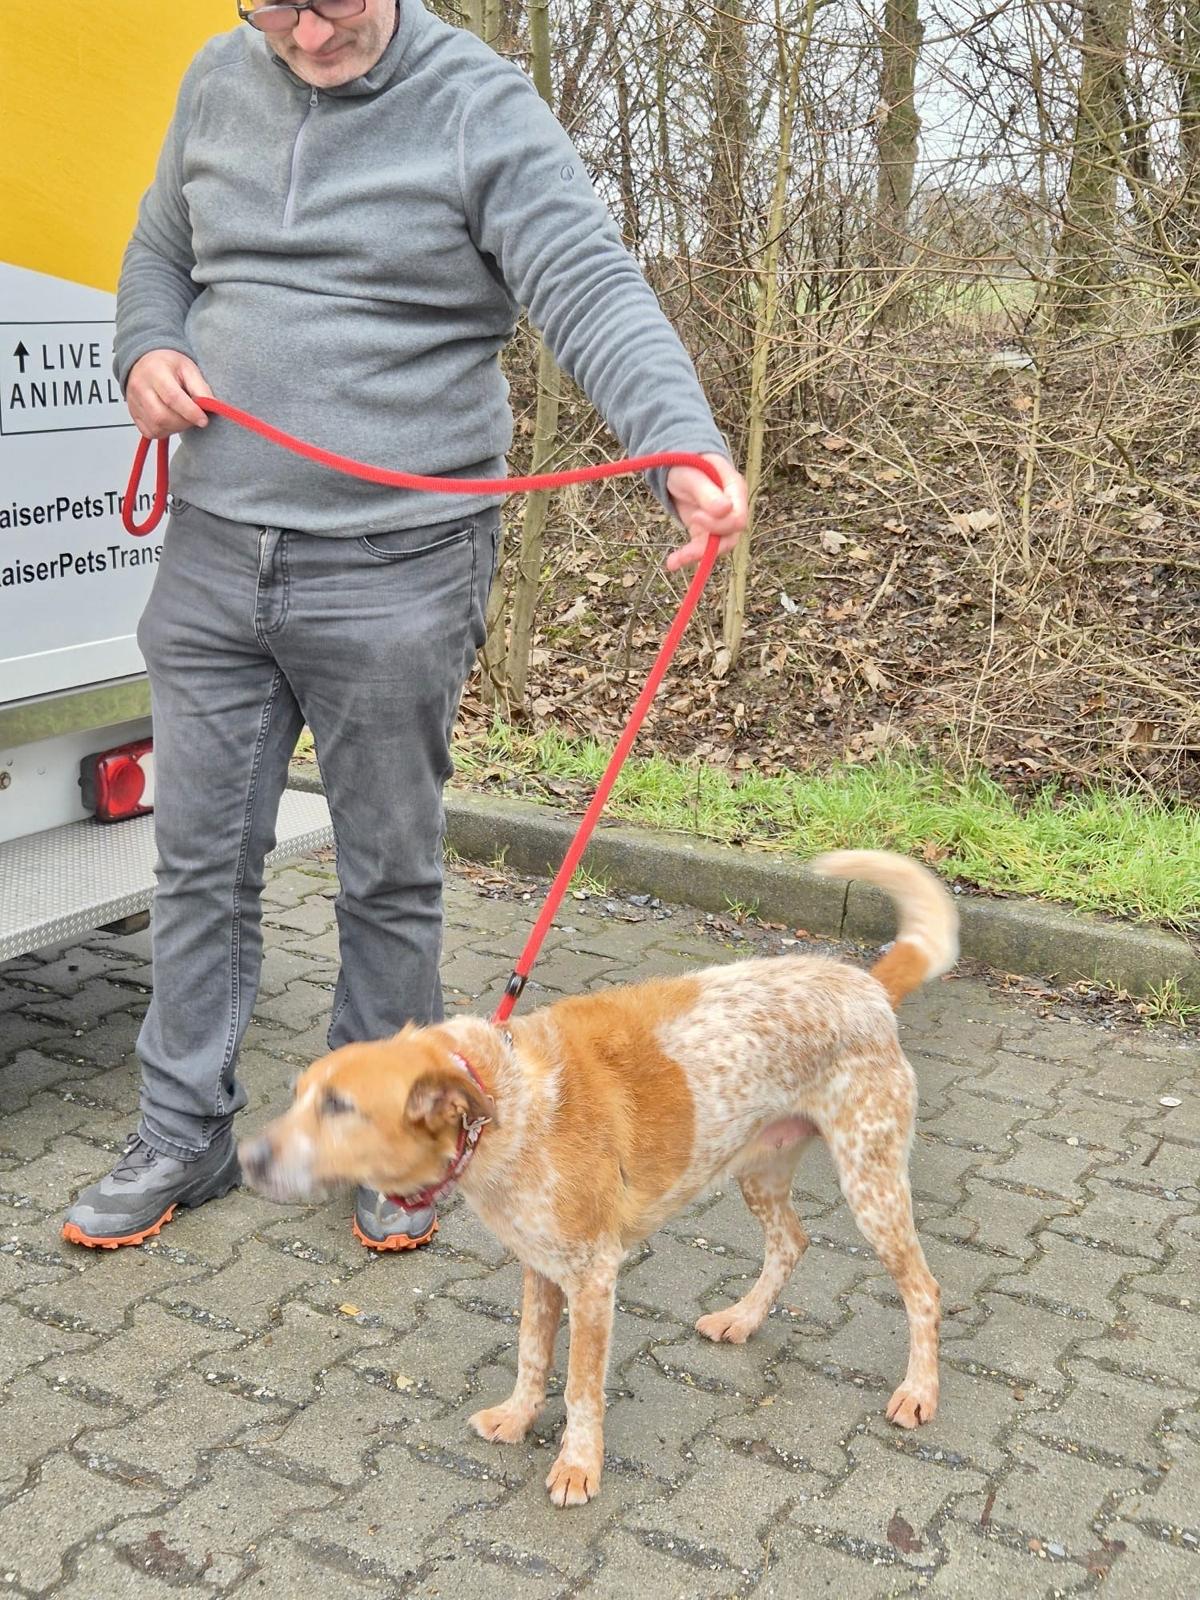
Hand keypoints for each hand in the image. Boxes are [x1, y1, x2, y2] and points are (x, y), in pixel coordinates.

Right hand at [126, 349, 212, 439]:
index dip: (190, 412)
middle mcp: (140, 387)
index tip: (204, 420)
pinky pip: (150, 432)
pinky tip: (171, 420)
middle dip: (184, 422)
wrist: (146, 362)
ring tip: (183, 416)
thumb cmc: (169, 365)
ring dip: (176, 428)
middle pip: (162, 416)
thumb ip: (201, 388)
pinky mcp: (134, 414)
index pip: (172, 397)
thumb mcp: (189, 368)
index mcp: (155, 372)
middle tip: (194, 417)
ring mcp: (134, 402)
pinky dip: (165, 431)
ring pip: (156, 427)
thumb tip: (212, 407)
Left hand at [664, 453, 748, 571]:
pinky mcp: (705, 531)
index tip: (695, 516)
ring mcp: (720, 521)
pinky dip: (687, 556)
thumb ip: (708, 492)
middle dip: (709, 544)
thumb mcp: (693, 475)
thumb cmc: (687, 464)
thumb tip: (725, 510)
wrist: (678, 467)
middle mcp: (733, 508)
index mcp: (735, 490)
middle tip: (685, 543)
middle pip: (730, 536)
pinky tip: (672, 563)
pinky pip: (701, 548)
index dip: (718, 524)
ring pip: (717, 547)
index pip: (738, 518)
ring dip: (696, 556)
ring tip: (674, 562)